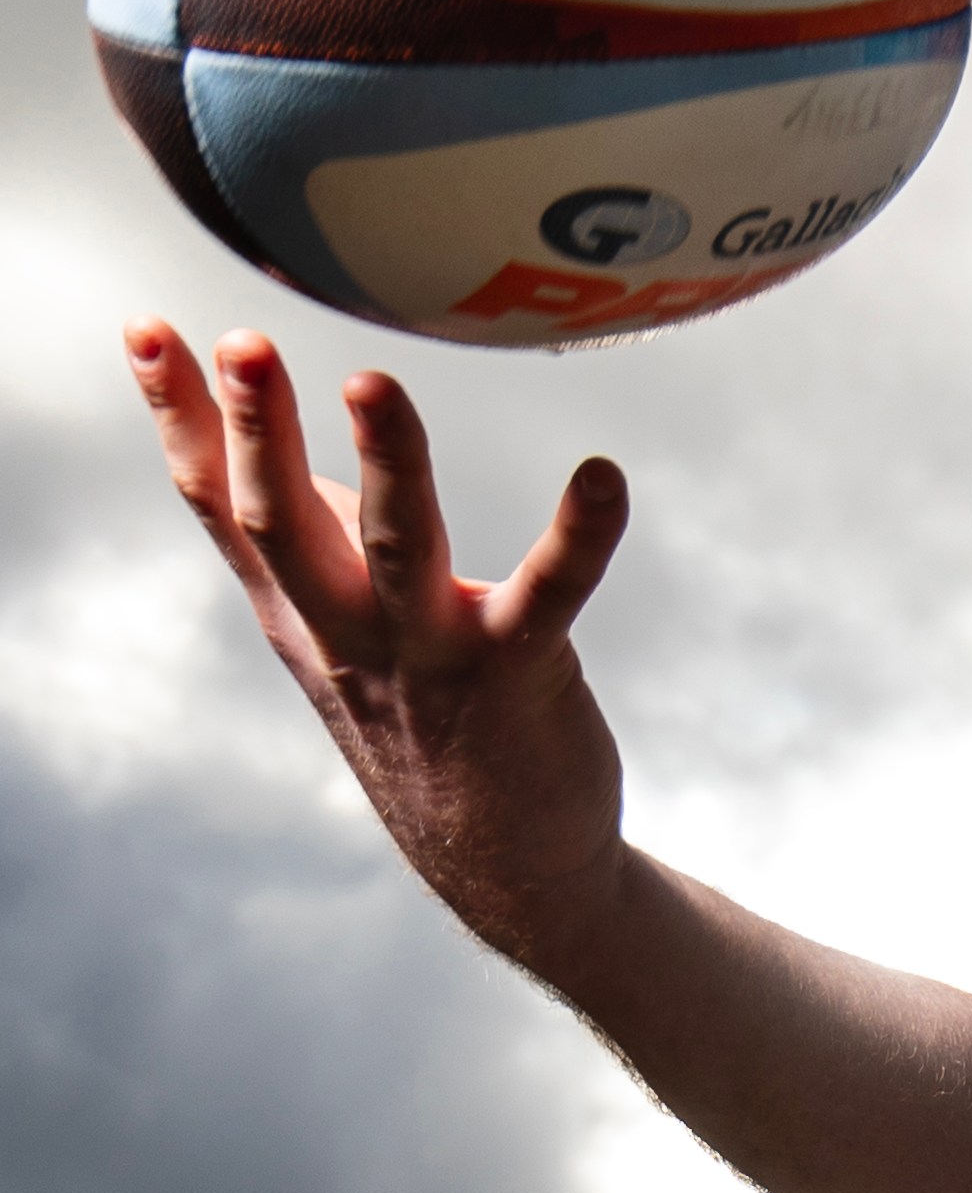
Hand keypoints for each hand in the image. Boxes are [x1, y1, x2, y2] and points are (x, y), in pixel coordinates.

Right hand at [126, 320, 635, 974]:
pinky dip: (579, 537)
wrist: (505, 864)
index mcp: (301, 612)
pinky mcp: (519, 677)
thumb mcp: (346, 631)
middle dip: (257, 431)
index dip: (180, 418)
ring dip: (390, 465)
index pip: (220, 504)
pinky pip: (548, 597)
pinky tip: (603, 476)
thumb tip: (298, 441)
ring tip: (375, 382)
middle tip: (244, 344)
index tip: (146, 328)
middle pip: (282, 523)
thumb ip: (319, 541)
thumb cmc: (429, 721)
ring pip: (398, 551)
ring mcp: (431, 658)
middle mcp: (349, 633)